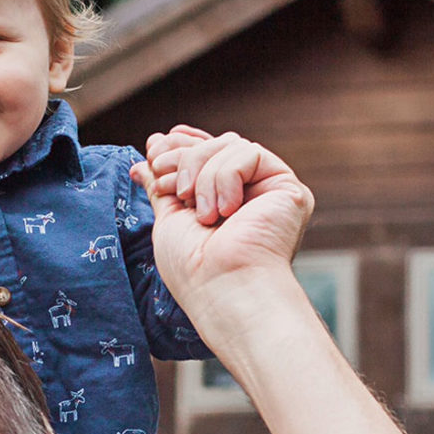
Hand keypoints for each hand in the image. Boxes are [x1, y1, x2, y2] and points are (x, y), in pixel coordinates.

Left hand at [131, 128, 313, 339]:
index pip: (207, 155)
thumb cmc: (193, 269)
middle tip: (165, 181)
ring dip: (202, 173)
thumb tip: (145, 157)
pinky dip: (226, 177)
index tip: (154, 148)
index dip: (182, 145)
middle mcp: (252, 195)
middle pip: (216, 146)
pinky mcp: (289, 190)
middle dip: (184, 158)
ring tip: (200, 213)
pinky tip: (226, 211)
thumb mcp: (168, 219)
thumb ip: (162, 186)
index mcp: (226, 203)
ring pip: (230, 146)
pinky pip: (249, 155)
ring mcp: (271, 192)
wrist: (223, 288)